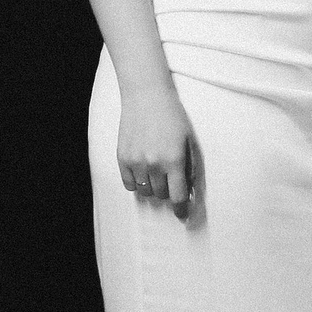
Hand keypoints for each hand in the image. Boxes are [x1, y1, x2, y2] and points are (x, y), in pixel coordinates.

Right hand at [116, 81, 199, 214]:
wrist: (146, 96)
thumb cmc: (172, 116)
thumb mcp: (188, 140)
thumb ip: (190, 167)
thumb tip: (188, 190)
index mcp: (174, 160)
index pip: (177, 196)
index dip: (181, 209)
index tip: (183, 215)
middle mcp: (154, 164)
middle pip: (162, 195)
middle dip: (169, 191)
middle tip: (171, 178)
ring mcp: (136, 162)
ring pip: (145, 192)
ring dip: (153, 187)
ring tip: (157, 173)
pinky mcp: (122, 158)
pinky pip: (129, 185)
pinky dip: (137, 183)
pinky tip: (143, 172)